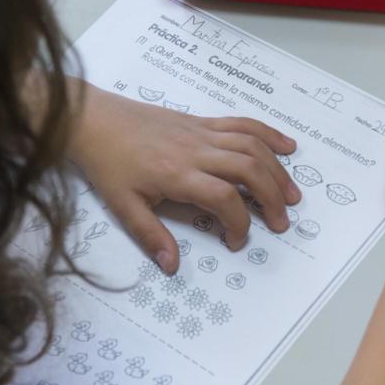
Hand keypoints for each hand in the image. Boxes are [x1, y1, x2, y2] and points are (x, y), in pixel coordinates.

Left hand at [67, 83, 300, 273]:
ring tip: (292, 193)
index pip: (224, 198)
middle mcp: (196, 150)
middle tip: (281, 222)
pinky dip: (268, 134)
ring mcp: (202, 132)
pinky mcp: (202, 121)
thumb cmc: (107, 164)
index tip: (235, 241)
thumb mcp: (123, 206)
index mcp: (177, 175)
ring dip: (277, 169)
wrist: (93, 119)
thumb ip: (151, 235)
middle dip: (271, 197)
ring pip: (252, 146)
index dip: (238, 223)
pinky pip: (242, 123)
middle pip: (249, 169)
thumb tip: (173, 265)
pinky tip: (286, 146)